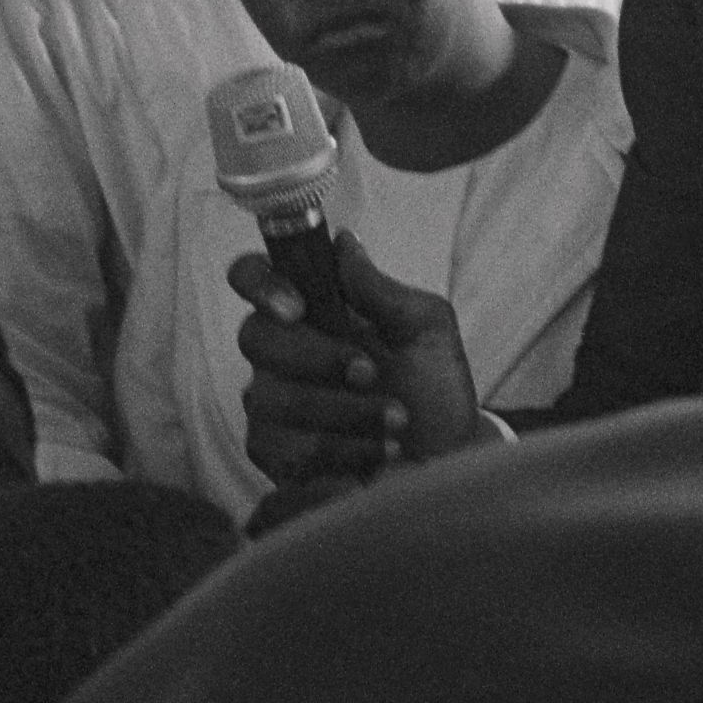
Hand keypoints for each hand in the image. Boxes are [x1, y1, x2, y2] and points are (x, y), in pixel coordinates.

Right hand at [230, 233, 484, 501]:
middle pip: (254, 337)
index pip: (253, 276)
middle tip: (371, 374)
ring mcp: (273, 406)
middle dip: (317, 357)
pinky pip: (285, 449)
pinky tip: (378, 454)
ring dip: (344, 411)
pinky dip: (342, 450)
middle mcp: (281, 354)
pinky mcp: (277, 457)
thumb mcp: (427, 333)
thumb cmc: (434, 390)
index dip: (260, 282)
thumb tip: (344, 243)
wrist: (448, 460)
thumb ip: (384, 291)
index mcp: (312, 310)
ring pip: (270, 399)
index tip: (297, 306)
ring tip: (396, 422)